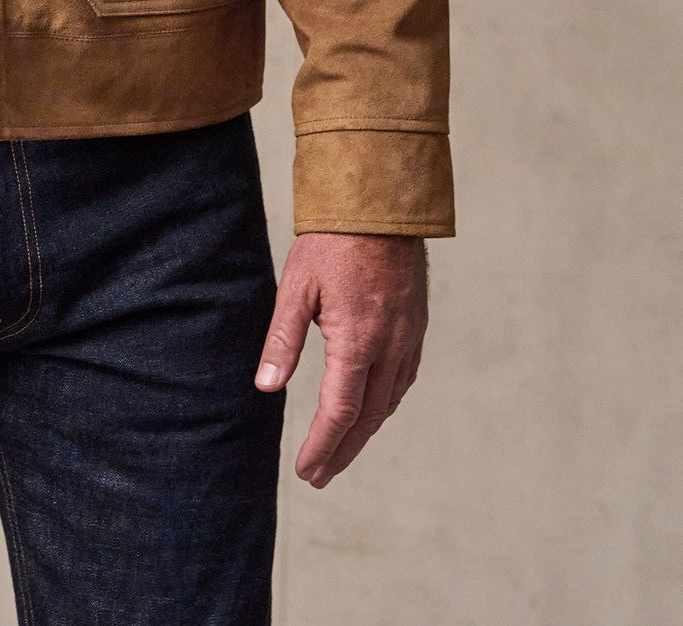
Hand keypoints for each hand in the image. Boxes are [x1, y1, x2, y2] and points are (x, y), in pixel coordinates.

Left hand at [254, 231, 427, 487]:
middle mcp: (390, 347)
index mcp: (359, 340)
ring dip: (363, 433)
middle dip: (342, 451)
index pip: (340, 411)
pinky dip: (383, 405)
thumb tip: (266, 388)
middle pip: (368, 418)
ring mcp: (408, 339)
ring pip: (388, 403)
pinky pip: (403, 381)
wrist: (380, 206)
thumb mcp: (296, 287)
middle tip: (318, 476)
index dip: (323, 446)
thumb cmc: (332, 242)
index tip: (305, 471)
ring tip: (339, 452)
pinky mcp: (416, 328)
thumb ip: (283, 340)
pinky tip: (370, 410)